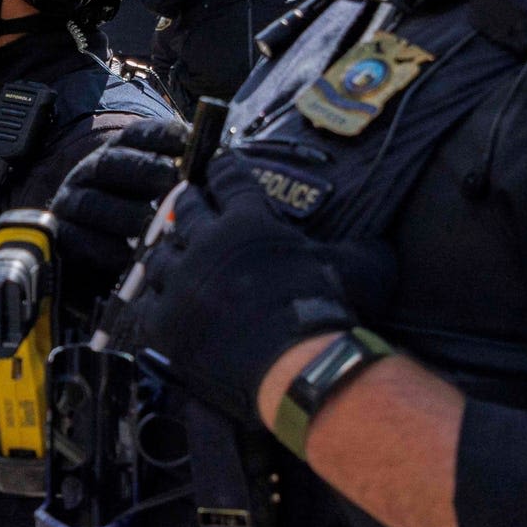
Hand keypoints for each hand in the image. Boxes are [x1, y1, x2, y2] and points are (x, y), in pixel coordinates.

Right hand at [48, 118, 192, 283]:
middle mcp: (89, 176)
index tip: (188, 140)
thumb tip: (223, 164)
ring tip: (151, 224)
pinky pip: (78, 241)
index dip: (161, 136)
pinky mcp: (59, 240)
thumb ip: (185, 181)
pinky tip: (128, 258)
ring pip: (92, 202)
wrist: (95, 276)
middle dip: (143, 169)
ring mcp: (69, 206)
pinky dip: (104, 250)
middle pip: (110, 163)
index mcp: (117, 157)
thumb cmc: (141, 233)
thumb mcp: (162, 201)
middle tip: (171, 179)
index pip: (136, 136)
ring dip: (125, 213)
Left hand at [109, 164, 392, 421]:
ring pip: (160, 257)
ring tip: (169, 254)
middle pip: (185, 211)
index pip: (229, 179)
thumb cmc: (329, 310)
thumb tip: (379, 243)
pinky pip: (147, 305)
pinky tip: (156, 302)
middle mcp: (206, 244)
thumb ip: (359, 247)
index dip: (223, 168)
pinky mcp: (164, 322)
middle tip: (188, 200)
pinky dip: (152, 302)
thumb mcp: (360, 267)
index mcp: (249, 221)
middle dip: (188, 203)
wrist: (296, 366)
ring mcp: (180, 283)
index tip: (217, 160)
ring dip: (167, 253)